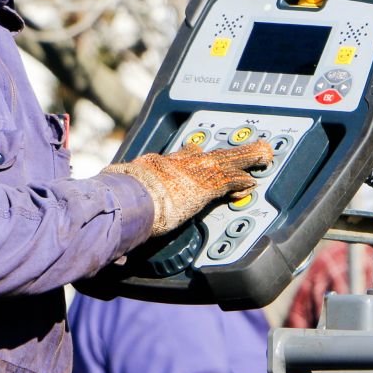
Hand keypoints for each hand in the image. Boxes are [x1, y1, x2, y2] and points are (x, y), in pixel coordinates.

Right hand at [104, 140, 272, 236]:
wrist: (132, 197)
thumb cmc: (122, 199)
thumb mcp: (120, 194)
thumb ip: (121, 204)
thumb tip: (110, 225)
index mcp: (157, 164)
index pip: (180, 156)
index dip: (192, 154)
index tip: (196, 151)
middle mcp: (177, 163)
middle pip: (209, 154)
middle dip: (227, 152)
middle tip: (244, 146)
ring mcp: (193, 172)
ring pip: (227, 161)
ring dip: (246, 158)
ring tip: (263, 155)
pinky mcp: (206, 186)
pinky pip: (230, 181)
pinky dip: (242, 181)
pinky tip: (253, 181)